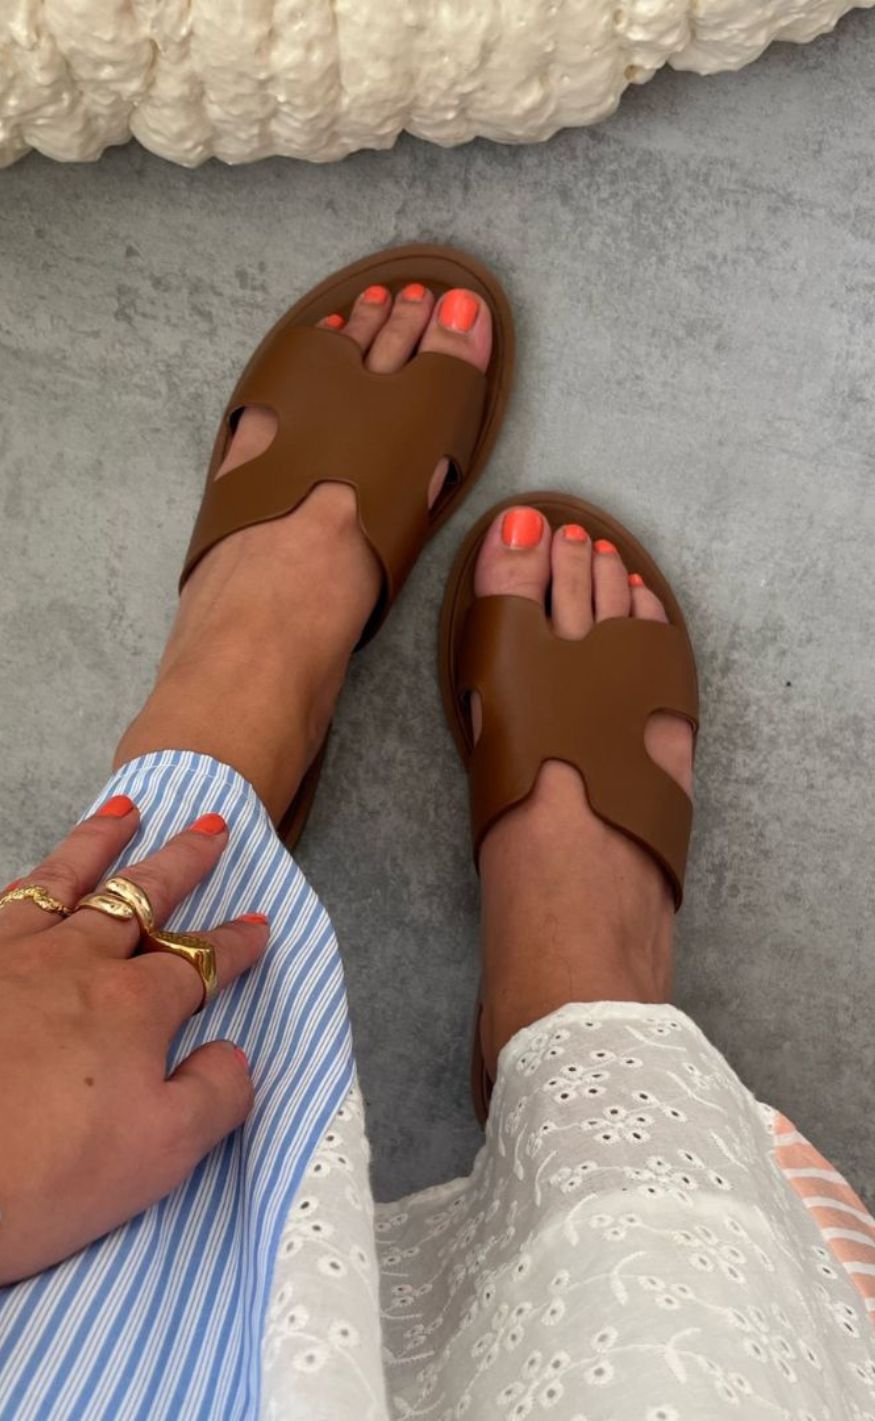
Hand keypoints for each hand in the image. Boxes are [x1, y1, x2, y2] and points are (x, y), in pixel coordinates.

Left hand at [0, 797, 268, 1283]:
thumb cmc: (43, 1172)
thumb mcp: (160, 1153)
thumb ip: (215, 1096)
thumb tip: (233, 1054)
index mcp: (134, 1005)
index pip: (199, 961)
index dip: (235, 944)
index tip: (258, 924)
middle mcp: (74, 962)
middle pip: (140, 897)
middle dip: (182, 862)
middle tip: (211, 827)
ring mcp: (8, 956)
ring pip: (64, 880)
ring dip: (100, 842)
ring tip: (124, 809)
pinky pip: (2, 904)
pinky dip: (26, 882)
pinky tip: (27, 879)